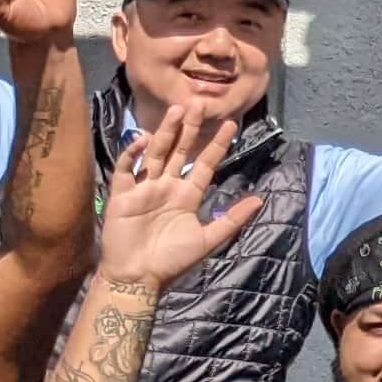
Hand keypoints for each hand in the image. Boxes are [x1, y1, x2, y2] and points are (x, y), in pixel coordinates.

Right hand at [98, 106, 264, 291]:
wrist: (137, 278)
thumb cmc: (172, 262)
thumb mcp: (207, 239)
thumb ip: (232, 219)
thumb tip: (259, 200)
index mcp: (187, 195)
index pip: (204, 163)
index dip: (217, 145)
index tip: (231, 124)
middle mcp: (166, 187)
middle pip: (179, 151)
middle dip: (189, 129)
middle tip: (198, 104)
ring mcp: (144, 188)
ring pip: (156, 153)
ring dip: (165, 132)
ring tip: (176, 110)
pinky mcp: (122, 195)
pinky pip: (126, 170)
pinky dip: (132, 154)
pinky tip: (143, 141)